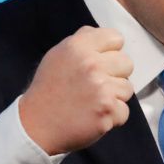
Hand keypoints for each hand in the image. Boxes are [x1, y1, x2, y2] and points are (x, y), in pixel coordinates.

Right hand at [19, 26, 133, 154]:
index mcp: (78, 47)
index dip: (110, 52)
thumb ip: (83, 41)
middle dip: (115, 75)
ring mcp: (101, 88)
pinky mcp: (107, 110)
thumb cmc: (49, 90)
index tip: (100, 63)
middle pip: (127, 63)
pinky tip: (94, 116)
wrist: (36, 126)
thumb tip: (109, 37)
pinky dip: (112, 117)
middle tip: (96, 86)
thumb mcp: (58, 56)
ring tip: (93, 102)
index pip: (115, 38)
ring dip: (114, 97)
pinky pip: (124, 111)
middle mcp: (91, 64)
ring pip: (127, 88)